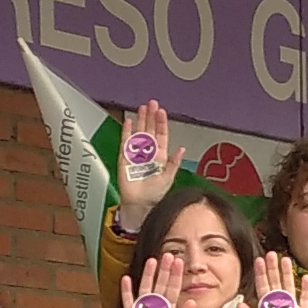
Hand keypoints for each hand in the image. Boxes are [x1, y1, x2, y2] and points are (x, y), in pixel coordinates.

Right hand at [113, 100, 178, 226]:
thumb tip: (182, 149)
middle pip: (149, 130)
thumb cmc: (154, 194)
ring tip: (142, 108)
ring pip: (138, 133)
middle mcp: (148, 153)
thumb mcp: (168, 178)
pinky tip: (129, 121)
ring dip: (140, 121)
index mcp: (160, 156)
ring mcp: (136, 154)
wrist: (140, 204)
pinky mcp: (125, 158)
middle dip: (151, 117)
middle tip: (152, 103)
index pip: (161, 135)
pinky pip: (125, 142)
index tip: (162, 112)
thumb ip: (174, 163)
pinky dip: (127, 132)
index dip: (161, 123)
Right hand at [116, 251, 187, 307]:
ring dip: (148, 276)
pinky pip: (128, 303)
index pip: (173, 289)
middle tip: (168, 255)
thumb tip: (192, 302)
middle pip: (160, 285)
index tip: (179, 262)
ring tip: (151, 261)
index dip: (176, 276)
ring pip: (146, 289)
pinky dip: (126, 292)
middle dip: (164, 271)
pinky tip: (126, 279)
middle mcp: (156, 306)